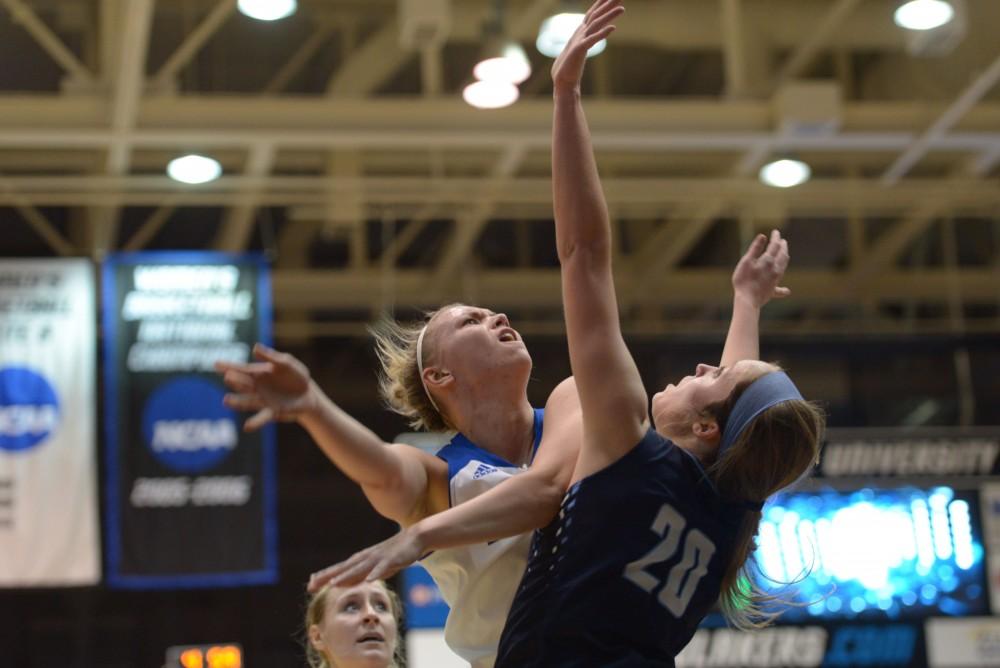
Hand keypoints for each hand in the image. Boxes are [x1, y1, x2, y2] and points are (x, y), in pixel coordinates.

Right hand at [215, 343, 316, 430]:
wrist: (308, 394)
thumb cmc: (295, 376)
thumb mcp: (286, 363)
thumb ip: (271, 357)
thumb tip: (254, 348)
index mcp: (258, 373)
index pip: (241, 369)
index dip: (229, 366)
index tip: (216, 364)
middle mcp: (256, 388)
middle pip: (243, 384)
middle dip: (236, 381)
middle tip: (228, 377)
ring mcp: (263, 400)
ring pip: (247, 401)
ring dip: (237, 402)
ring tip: (226, 400)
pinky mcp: (272, 412)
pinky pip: (262, 417)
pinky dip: (255, 422)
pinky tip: (247, 426)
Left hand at [307, 527, 426, 592]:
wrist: (414, 538)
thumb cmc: (393, 554)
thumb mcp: (374, 567)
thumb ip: (361, 575)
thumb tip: (346, 583)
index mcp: (361, 561)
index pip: (339, 570)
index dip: (325, 577)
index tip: (309, 584)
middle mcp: (365, 558)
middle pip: (343, 570)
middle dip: (327, 578)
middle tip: (311, 585)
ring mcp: (377, 559)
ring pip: (359, 569)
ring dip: (346, 577)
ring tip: (333, 584)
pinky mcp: (391, 560)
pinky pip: (382, 569)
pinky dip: (375, 574)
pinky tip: (369, 581)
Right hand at [551, 0, 623, 92]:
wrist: (563, 83)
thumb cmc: (569, 69)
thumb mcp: (577, 51)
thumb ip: (582, 43)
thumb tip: (586, 40)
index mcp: (580, 33)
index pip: (593, 15)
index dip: (602, 5)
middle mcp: (580, 34)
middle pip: (596, 15)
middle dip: (607, 5)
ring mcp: (579, 41)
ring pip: (596, 24)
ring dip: (609, 16)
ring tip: (622, 9)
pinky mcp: (578, 50)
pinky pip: (592, 40)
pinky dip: (602, 34)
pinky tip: (613, 28)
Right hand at [731, 229, 790, 308]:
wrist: (748, 300)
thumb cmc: (744, 280)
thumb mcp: (746, 261)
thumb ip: (755, 248)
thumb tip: (763, 236)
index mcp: (768, 260)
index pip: (774, 245)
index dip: (775, 237)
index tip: (776, 231)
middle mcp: (775, 269)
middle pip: (782, 255)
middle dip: (783, 247)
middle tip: (782, 240)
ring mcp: (775, 280)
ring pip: (783, 267)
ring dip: (785, 258)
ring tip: (785, 255)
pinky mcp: (773, 290)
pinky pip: (780, 287)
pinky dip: (784, 287)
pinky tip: (787, 291)